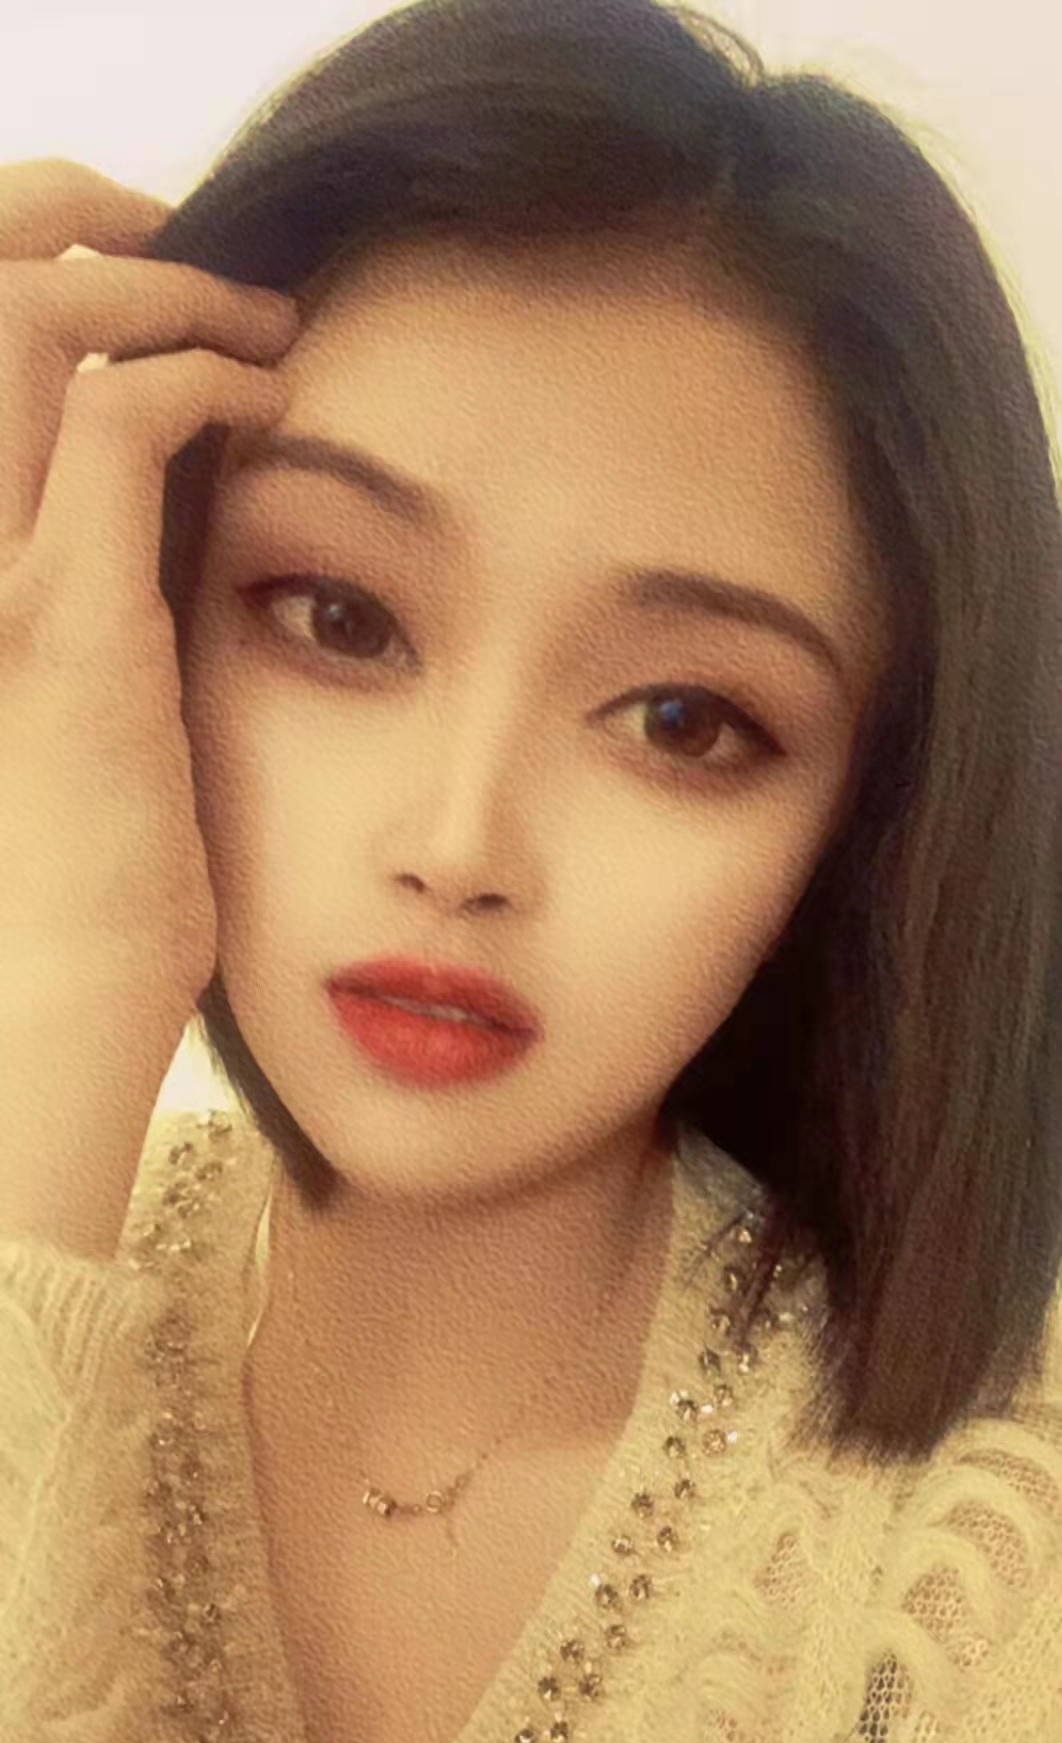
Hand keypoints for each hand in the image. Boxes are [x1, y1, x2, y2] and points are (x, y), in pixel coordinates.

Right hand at [0, 158, 297, 1004]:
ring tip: (258, 319)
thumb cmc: (79, 864)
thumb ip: (87, 570)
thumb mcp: (62, 684)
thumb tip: (169, 488)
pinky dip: (206, 375)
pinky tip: (273, 400)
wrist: (57, 988)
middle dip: (83, 223)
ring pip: (27, 319)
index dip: (40, 266)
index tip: (146, 277)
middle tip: (196, 248)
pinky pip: (122, 417)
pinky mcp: (63, 615)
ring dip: (158, 287)